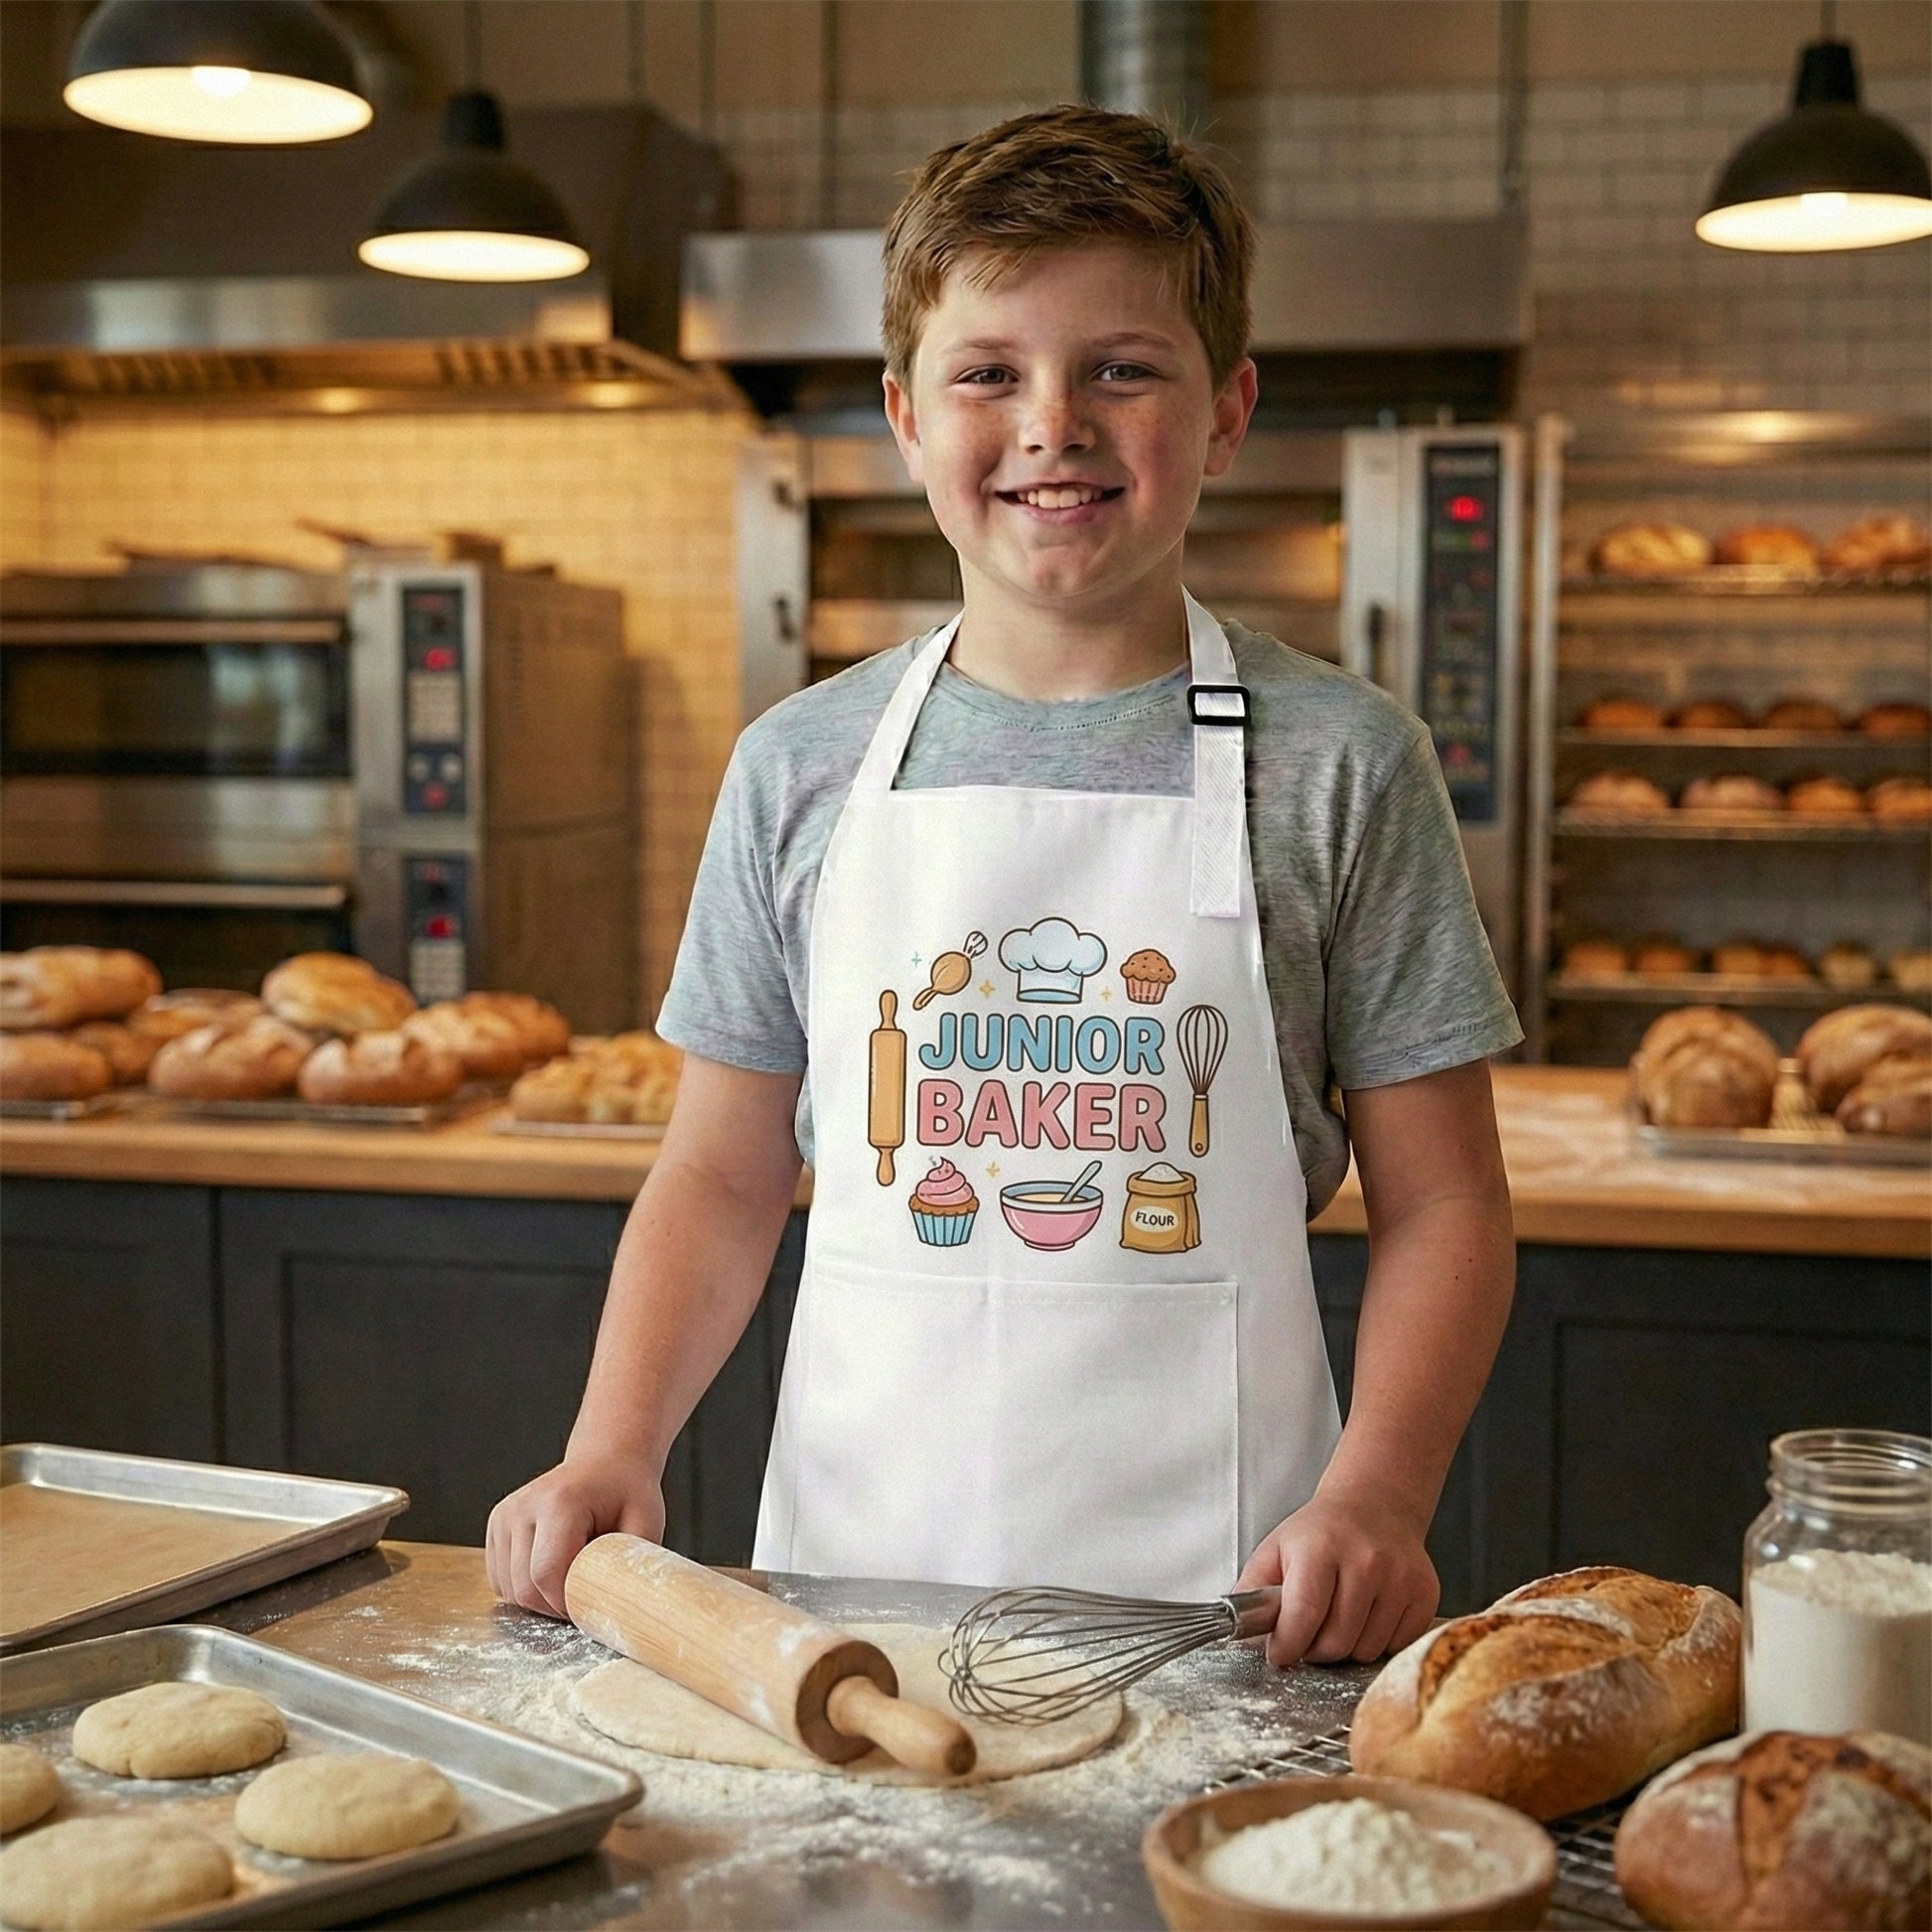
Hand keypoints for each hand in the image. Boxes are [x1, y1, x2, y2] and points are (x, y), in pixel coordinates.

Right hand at [484, 1451, 665, 1618]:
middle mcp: (524, 1506)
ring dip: (540, 1599)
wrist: (605, 1461)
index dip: (567, 1604)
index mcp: (560, 1502)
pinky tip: (552, 1570)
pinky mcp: (497, 1525)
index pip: (547, 1574)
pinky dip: (525, 1588)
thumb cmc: (627, 1491)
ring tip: (570, 1576)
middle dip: (554, 1606)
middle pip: (524, 1588)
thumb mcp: (644, 1523)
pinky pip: (502, 1581)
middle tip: (584, 1595)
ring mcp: (505, 1515)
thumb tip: (622, 1608)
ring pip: (509, 1590)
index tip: (591, 1605)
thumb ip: (628, 1565)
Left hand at [1235, 1484, 1438, 1666]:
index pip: (1302, 1617)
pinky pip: (1396, 1647)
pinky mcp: (1425, 1594)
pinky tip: (1369, 1615)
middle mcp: (1365, 1562)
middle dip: (1315, 1650)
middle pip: (1335, 1643)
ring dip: (1347, 1647)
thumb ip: (1252, 1590)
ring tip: (1339, 1618)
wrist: (1375, 1506)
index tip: (1279, 1653)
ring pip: (1366, 1651)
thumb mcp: (1275, 1549)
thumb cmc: (1320, 1533)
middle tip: (1309, 1634)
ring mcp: (1400, 1578)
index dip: (1286, 1647)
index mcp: (1320, 1549)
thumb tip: (1239, 1631)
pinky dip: (1378, 1642)